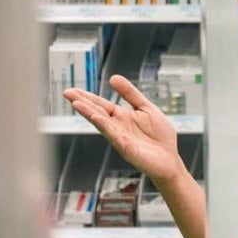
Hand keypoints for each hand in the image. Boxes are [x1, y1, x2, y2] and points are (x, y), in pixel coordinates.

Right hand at [65, 76, 185, 187]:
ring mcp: (120, 139)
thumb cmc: (159, 136)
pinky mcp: (128, 149)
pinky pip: (115, 137)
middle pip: (97, 113)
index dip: (87, 97)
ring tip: (76, 104)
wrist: (170, 159)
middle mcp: (117, 127)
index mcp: (121, 117)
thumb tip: (113, 77)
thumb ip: (130, 94)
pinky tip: (97, 119)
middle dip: (82, 103)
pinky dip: (106, 128)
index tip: (72, 90)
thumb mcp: (146, 107)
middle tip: (67, 93)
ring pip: (102, 124)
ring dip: (89, 114)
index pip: (101, 105)